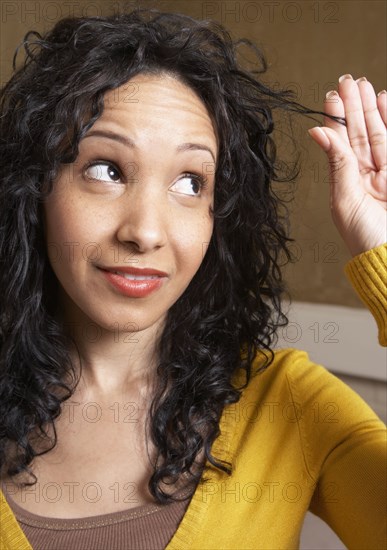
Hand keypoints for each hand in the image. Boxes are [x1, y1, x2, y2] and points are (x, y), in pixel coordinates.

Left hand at [308, 74, 385, 257]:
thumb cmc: (366, 238)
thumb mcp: (347, 200)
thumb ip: (338, 164)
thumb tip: (316, 132)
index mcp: (345, 183)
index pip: (339, 144)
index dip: (336, 119)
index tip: (332, 94)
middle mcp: (365, 175)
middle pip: (359, 134)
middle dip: (353, 107)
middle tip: (348, 80)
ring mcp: (386, 174)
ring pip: (378, 135)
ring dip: (372, 110)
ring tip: (365, 85)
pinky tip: (385, 102)